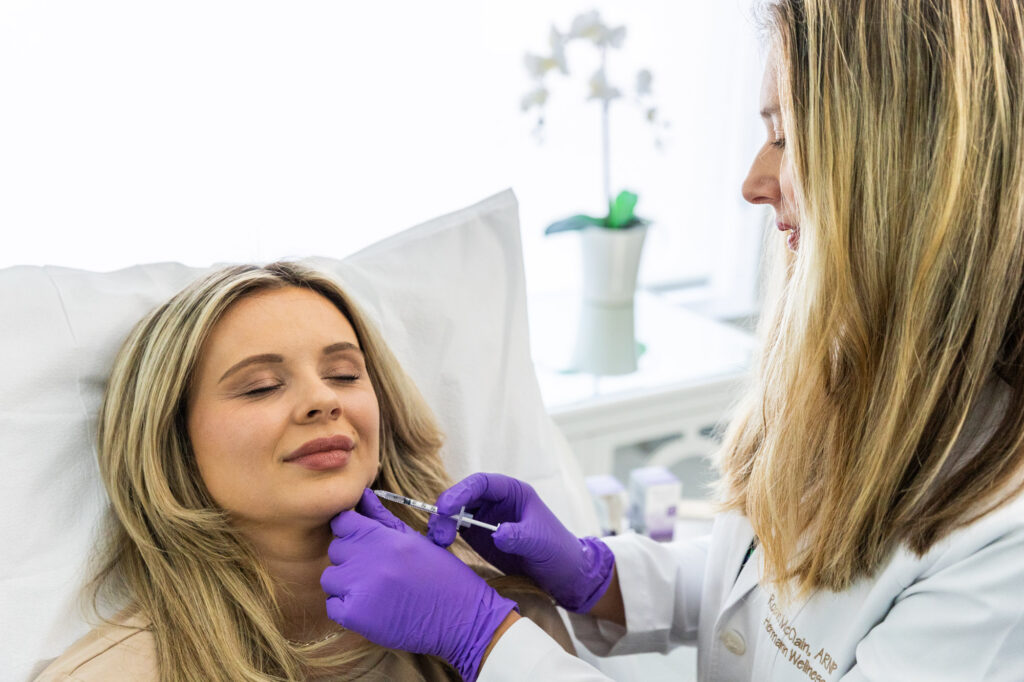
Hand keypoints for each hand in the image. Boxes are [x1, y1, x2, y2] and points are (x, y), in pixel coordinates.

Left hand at [321, 489, 516, 681]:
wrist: (461, 617)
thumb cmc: (441, 575)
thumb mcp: (415, 540)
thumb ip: (383, 518)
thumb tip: (363, 496)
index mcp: (384, 538)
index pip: (342, 522)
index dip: (349, 529)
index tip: (360, 540)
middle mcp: (369, 560)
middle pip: (335, 549)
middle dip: (350, 558)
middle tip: (374, 569)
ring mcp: (360, 588)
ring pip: (330, 578)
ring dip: (345, 583)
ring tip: (372, 590)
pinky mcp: (356, 616)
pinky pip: (332, 606)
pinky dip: (346, 608)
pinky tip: (370, 607)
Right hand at [427, 473, 614, 612]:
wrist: (561, 572)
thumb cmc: (557, 549)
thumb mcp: (540, 541)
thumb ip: (519, 536)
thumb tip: (496, 533)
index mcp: (512, 492)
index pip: (482, 483)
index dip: (461, 491)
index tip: (446, 507)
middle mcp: (495, 501)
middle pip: (463, 497)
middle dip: (447, 510)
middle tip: (438, 531)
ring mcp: (485, 518)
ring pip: (456, 513)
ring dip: (443, 524)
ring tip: (438, 541)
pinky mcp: (479, 536)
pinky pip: (457, 530)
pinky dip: (446, 536)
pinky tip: (439, 547)